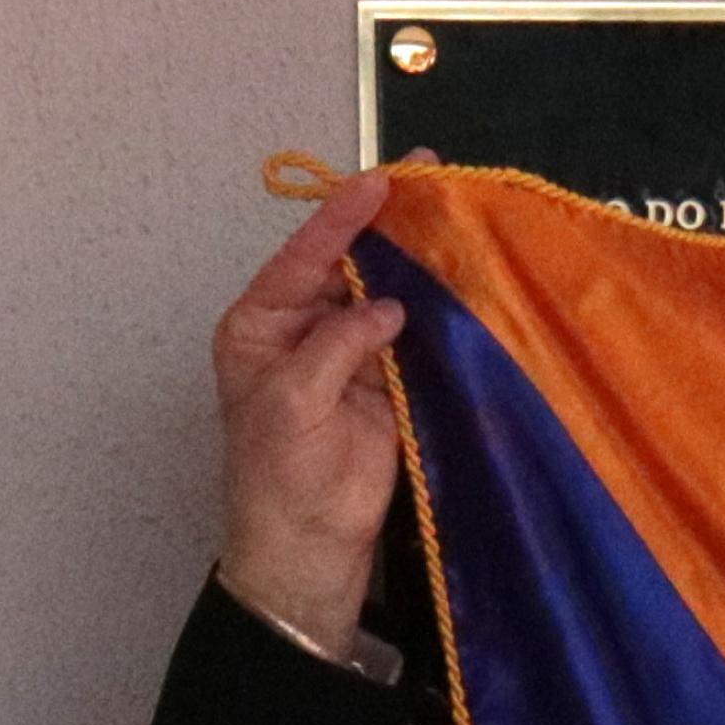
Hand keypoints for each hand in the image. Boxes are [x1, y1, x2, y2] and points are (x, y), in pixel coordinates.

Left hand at [212, 168, 411, 659]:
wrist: (309, 550)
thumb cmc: (278, 477)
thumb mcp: (293, 401)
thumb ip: (337, 345)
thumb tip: (387, 306)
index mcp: (261, 326)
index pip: (303, 258)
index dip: (341, 219)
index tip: (377, 182)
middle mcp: (303, 329)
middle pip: (347, 265)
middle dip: (386, 226)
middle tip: (427, 175)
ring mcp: (348, 354)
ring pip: (385, 294)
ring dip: (417, 261)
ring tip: (454, 215)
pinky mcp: (387, 384)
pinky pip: (414, 337)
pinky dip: (437, 310)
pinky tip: (463, 277)